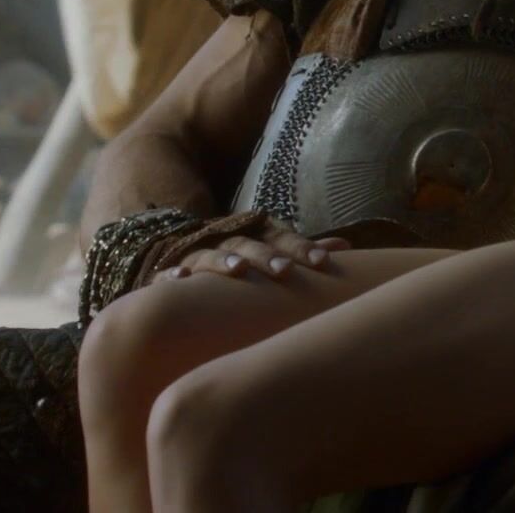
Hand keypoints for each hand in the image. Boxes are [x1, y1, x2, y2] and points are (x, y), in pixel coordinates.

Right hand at [159, 223, 350, 280]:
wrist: (182, 248)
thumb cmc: (239, 256)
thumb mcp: (271, 249)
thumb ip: (302, 250)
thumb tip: (346, 246)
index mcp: (254, 234)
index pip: (280, 237)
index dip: (301, 247)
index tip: (323, 262)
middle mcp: (227, 239)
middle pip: (248, 244)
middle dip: (267, 256)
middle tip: (286, 271)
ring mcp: (196, 253)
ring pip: (210, 255)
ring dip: (223, 261)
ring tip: (239, 271)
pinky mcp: (171, 270)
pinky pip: (167, 273)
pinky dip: (173, 276)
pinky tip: (181, 280)